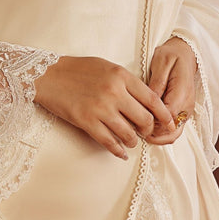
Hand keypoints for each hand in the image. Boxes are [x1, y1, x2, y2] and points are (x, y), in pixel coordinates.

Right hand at [33, 56, 175, 159]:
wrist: (48, 75)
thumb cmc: (78, 69)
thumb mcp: (107, 66)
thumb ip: (126, 81)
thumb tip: (145, 100)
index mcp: (121, 76)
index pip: (152, 99)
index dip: (164, 115)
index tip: (169, 123)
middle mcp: (114, 92)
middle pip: (144, 119)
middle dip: (148, 130)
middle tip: (145, 132)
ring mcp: (100, 108)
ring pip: (128, 134)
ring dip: (133, 141)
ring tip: (131, 141)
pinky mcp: (86, 122)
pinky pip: (109, 142)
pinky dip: (118, 150)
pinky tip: (121, 153)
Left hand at [146, 37, 197, 145]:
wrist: (184, 54)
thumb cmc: (171, 56)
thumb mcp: (162, 63)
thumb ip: (156, 83)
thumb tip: (148, 101)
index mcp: (182, 93)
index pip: (168, 116)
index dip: (152, 122)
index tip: (136, 120)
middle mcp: (187, 105)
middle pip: (172, 131)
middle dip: (154, 135)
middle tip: (135, 131)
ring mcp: (185, 111)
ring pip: (173, 134)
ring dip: (157, 137)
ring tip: (139, 132)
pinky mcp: (182, 112)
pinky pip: (173, 129)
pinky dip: (161, 133)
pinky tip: (147, 129)